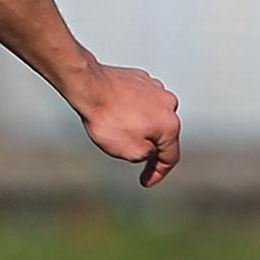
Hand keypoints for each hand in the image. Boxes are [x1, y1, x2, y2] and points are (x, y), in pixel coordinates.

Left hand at [69, 61, 180, 187]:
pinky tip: (117, 114)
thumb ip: (149, 155)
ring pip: (152, 115)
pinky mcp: (140, 77)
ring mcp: (155, 88)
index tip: (146, 181)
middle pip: (164, 134)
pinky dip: (133, 110)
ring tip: (118, 131)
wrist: (89, 86)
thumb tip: (151, 147)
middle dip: (150, 147)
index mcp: (170, 125)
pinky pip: (140, 100)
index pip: (170, 157)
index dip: (158, 173)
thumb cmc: (108, 120)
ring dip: (141, 126)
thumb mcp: (131, 152)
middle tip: (131, 156)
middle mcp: (169, 104)